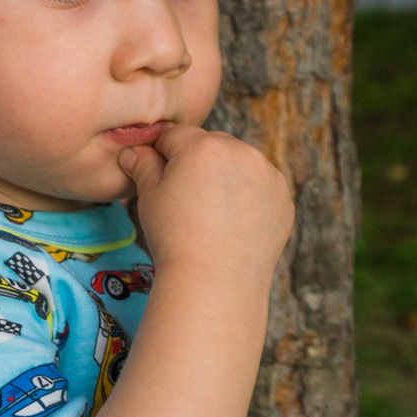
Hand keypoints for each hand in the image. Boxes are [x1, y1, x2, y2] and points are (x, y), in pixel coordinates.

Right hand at [117, 125, 292, 280]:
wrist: (215, 281)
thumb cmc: (176, 238)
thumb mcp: (150, 197)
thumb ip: (143, 166)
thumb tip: (134, 152)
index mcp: (204, 146)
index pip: (176, 136)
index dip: (162, 155)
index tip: (160, 178)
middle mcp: (241, 151)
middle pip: (212, 144)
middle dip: (199, 162)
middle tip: (188, 199)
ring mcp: (267, 174)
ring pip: (240, 162)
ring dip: (228, 175)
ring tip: (212, 212)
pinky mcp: (283, 197)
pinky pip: (262, 186)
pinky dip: (250, 196)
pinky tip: (235, 222)